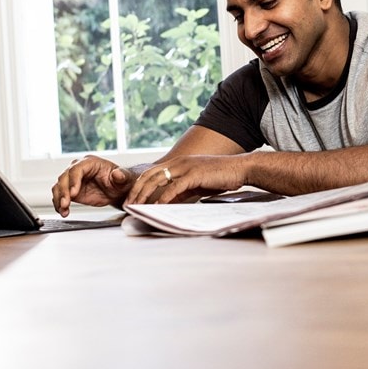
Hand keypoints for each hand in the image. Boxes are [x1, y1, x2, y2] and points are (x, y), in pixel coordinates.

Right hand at [51, 155, 135, 216]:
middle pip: (64, 177)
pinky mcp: (71, 191)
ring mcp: (73, 180)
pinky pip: (60, 195)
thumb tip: (117, 174)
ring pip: (59, 186)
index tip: (74, 193)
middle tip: (65, 204)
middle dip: (63, 191)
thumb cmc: (120, 181)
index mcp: (90, 162)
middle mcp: (79, 169)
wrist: (118, 191)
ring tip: (63, 209)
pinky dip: (59, 204)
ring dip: (59, 198)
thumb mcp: (124, 178)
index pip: (77, 169)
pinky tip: (63, 211)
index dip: (73, 181)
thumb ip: (121, 176)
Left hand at [122, 154, 248, 205]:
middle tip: (128, 205)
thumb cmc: (220, 177)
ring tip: (137, 207)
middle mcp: (178, 162)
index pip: (150, 173)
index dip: (139, 186)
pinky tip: (158, 207)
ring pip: (157, 180)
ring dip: (144, 194)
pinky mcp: (194, 174)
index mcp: (178, 163)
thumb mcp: (196, 185)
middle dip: (136, 191)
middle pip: (149, 175)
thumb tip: (167, 203)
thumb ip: (181, 191)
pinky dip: (164, 198)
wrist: (239, 169)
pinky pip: (174, 187)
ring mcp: (185, 167)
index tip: (131, 200)